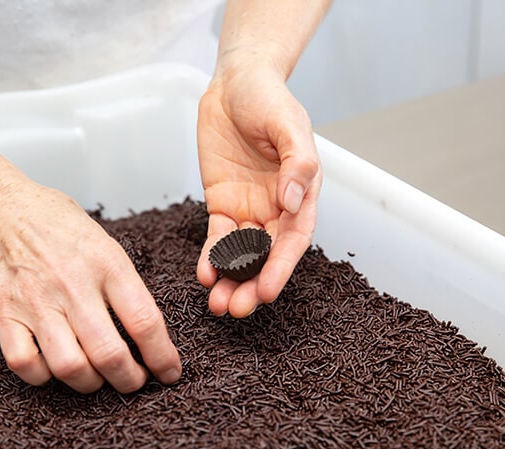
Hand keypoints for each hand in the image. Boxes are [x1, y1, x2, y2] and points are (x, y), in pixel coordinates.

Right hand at [0, 169, 180, 393]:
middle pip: (109, 354)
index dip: (162, 356)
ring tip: (98, 378)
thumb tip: (150, 335)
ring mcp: (36, 301)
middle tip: (135, 381)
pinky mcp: (5, 314)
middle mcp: (72, 285)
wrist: (3, 209)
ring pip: (70, 367)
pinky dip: (44, 377)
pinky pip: (26, 365)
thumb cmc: (60, 227)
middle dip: (130, 380)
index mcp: (106, 264)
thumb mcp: (108, 245)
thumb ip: (127, 287)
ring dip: (91, 384)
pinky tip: (55, 367)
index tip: (169, 372)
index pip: (144, 321)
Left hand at [196, 64, 321, 316]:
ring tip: (217, 304)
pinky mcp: (222, 204)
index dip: (280, 268)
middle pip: (266, 255)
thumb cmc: (269, 99)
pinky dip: (211, 257)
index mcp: (301, 193)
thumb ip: (297, 162)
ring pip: (240, 254)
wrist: (236, 83)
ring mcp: (249, 209)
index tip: (265, 292)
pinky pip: (216, 238)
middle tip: (236, 309)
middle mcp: (277, 208)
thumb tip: (290, 199)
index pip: (293, 240)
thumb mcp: (289, 125)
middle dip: (252, 284)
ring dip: (230, 280)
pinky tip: (203, 274)